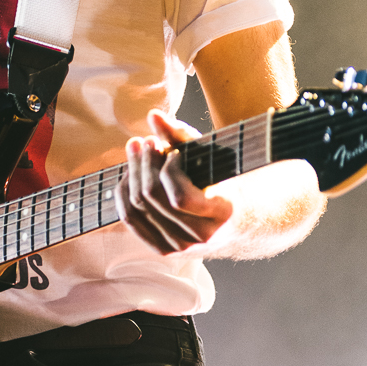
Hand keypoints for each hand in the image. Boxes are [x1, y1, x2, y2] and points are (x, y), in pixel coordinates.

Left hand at [116, 110, 232, 253]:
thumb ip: (183, 135)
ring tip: (138, 151)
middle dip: (144, 162)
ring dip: (132, 173)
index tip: (174, 152)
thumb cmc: (226, 182)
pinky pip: (131, 221)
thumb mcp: (211, 157)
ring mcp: (180, 247)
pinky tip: (129, 174)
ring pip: (137, 208)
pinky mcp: (164, 249)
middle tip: (146, 141)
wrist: (242, 223)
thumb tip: (153, 115)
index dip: (169, 168)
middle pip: (151, 197)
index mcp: (220, 215)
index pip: (179, 197)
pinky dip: (124, 194)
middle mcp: (199, 237)